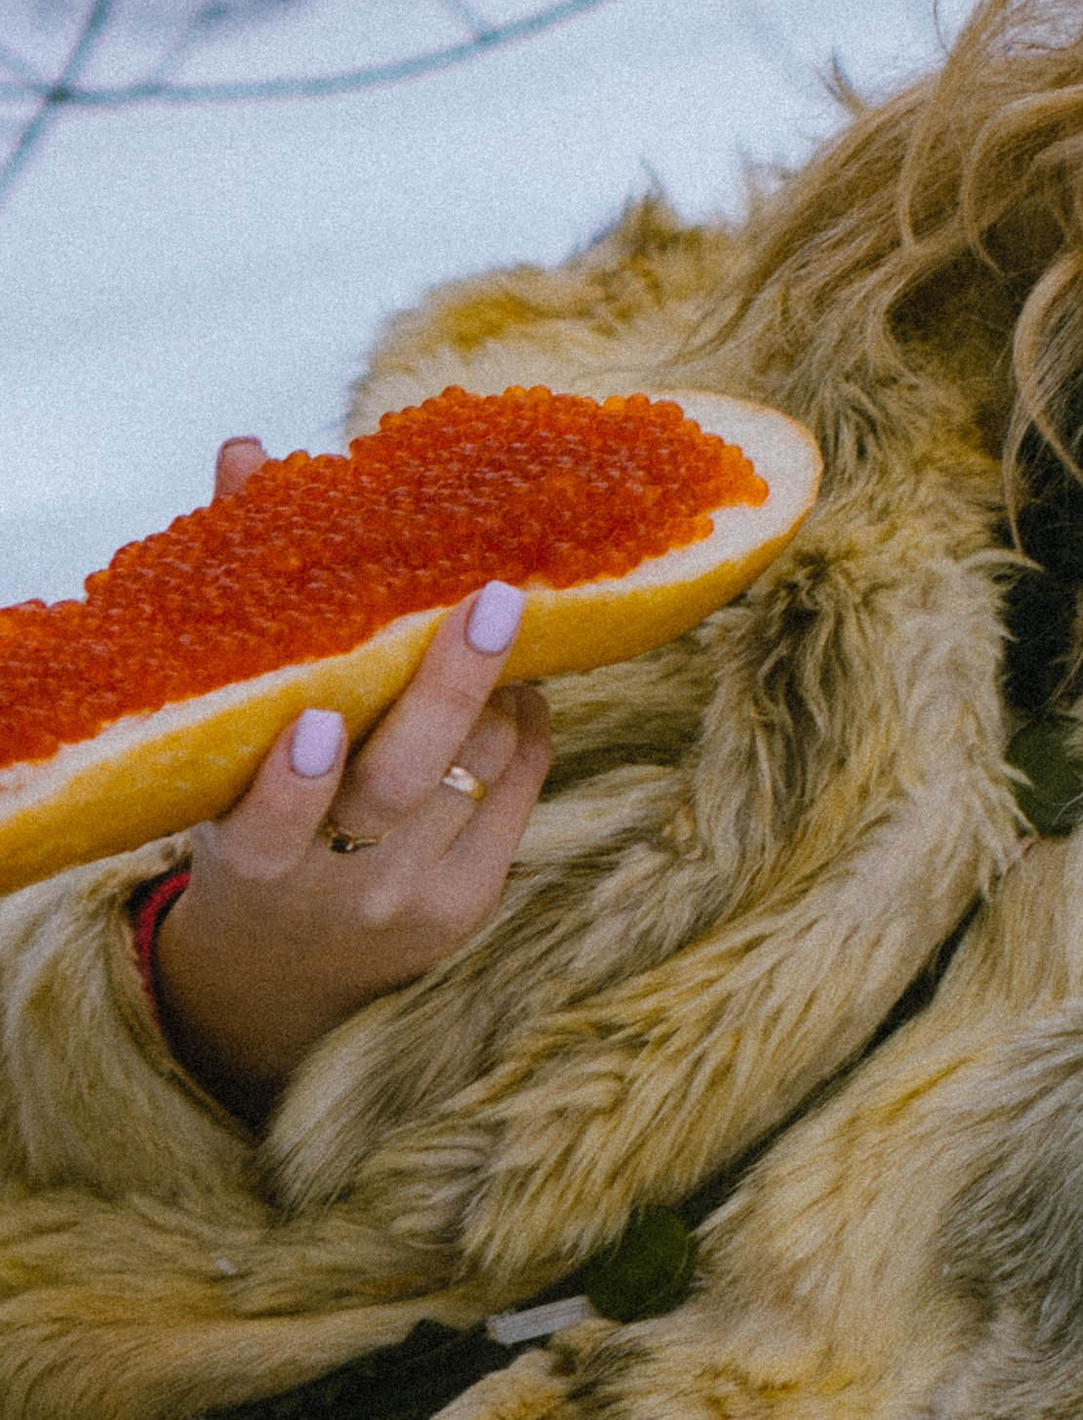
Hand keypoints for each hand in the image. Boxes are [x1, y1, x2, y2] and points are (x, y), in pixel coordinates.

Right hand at [151, 437, 551, 1113]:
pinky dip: (524, 726)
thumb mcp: (221, 740)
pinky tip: (518, 683)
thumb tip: (247, 453)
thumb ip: (239, 601)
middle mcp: (330, 892)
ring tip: (502, 621)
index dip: (293, 783)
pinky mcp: (472, 903)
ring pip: (474, 775)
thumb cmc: (247, 808)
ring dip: (496, 691)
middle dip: (448, 692)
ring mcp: (411, 904)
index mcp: (248, 861)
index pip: (266, 829)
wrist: (285, 966)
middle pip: (399, 789)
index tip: (319, 719)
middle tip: (492, 600)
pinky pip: (519, 793)